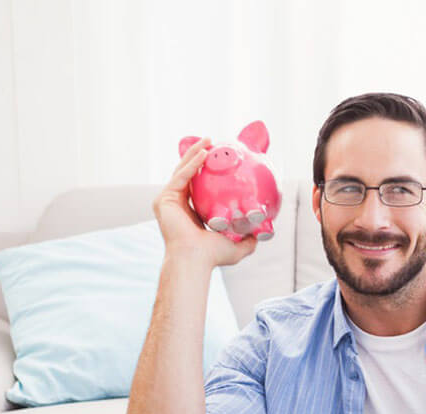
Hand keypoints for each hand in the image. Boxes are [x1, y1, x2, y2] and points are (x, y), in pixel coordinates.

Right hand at [152, 136, 257, 266]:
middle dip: (199, 155)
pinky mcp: (165, 199)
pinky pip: (182, 176)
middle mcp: (177, 205)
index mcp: (190, 213)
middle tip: (212, 142)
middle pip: (188, 173)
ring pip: (183, 170)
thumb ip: (248, 239)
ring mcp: (168, 201)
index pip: (197, 186)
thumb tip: (261, 235)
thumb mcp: (237, 245)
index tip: (220, 160)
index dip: (206, 172)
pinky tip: (205, 153)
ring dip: (195, 153)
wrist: (196, 260)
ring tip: (209, 140)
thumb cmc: (213, 256)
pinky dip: (193, 163)